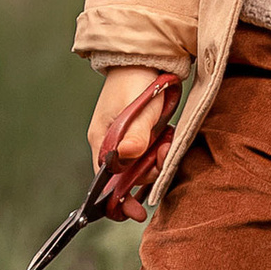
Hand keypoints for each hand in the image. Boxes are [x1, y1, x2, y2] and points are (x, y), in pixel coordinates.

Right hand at [88, 64, 178, 216]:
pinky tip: (168, 142)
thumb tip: (127, 159)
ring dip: (156, 162)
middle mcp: (111, 145)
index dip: (117, 200)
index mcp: (102, 141)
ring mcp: (127, 140)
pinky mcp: (141, 135)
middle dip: (145, 176)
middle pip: (126, 178)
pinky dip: (160, 153)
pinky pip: (149, 155)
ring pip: (140, 167)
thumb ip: (136, 135)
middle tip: (161, 159)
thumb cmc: (136, 81)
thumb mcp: (138, 109)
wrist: (145, 57)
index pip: (104, 182)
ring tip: (167, 144)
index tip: (133, 212)